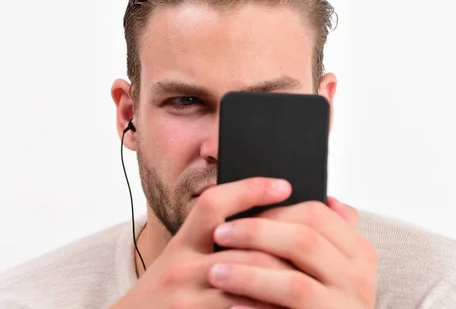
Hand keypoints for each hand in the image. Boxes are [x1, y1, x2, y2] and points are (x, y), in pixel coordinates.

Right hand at [110, 177, 295, 308]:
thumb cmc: (166, 296)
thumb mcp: (180, 263)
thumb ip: (212, 244)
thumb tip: (261, 225)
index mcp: (181, 244)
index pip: (213, 204)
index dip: (248, 189)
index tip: (283, 185)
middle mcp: (180, 266)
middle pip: (241, 241)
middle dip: (282, 241)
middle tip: (316, 244)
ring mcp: (186, 298)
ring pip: (249, 278)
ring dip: (284, 278)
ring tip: (313, 276)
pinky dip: (268, 307)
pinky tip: (287, 306)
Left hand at [209, 197, 377, 308]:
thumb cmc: (322, 298)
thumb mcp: (330, 263)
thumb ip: (322, 231)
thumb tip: (318, 196)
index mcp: (358, 252)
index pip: (316, 214)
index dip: (274, 209)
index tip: (239, 211)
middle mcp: (358, 278)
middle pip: (303, 240)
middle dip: (255, 234)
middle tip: (218, 234)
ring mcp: (345, 306)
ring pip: (293, 282)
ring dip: (248, 275)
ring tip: (215, 273)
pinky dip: (257, 308)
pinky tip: (232, 306)